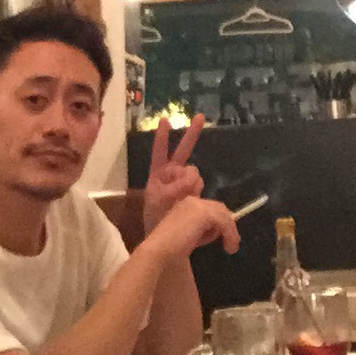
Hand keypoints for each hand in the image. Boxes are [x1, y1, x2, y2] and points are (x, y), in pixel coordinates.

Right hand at [140, 194, 240, 259]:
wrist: (159, 249)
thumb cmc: (169, 247)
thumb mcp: (188, 234)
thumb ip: (200, 229)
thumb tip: (218, 231)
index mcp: (186, 203)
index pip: (209, 207)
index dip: (220, 220)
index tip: (224, 235)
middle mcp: (192, 201)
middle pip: (219, 208)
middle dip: (227, 224)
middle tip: (231, 241)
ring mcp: (198, 206)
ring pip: (223, 215)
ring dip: (230, 232)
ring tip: (231, 247)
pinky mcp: (205, 214)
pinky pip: (225, 222)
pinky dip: (230, 234)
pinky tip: (229, 247)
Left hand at [143, 114, 205, 232]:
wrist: (165, 238)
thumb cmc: (156, 218)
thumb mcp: (160, 200)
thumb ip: (176, 186)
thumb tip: (194, 176)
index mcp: (159, 174)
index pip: (160, 151)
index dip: (162, 136)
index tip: (165, 119)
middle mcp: (173, 174)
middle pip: (183, 151)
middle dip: (192, 133)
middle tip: (200, 116)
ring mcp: (185, 183)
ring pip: (195, 174)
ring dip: (192, 185)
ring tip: (183, 202)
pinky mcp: (194, 193)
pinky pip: (200, 186)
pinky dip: (198, 192)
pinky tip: (194, 203)